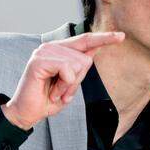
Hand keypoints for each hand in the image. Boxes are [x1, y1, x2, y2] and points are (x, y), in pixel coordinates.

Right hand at [2, 31, 123, 129]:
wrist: (27, 113)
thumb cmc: (47, 99)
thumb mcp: (70, 82)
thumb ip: (80, 66)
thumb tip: (94, 50)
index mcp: (59, 50)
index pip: (85, 40)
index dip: (104, 38)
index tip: (122, 36)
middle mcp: (51, 47)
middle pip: (85, 58)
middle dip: (79, 80)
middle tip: (63, 90)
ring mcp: (44, 52)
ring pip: (77, 64)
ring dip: (70, 85)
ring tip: (56, 91)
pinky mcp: (39, 61)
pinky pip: (67, 70)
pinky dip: (64, 85)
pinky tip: (52, 91)